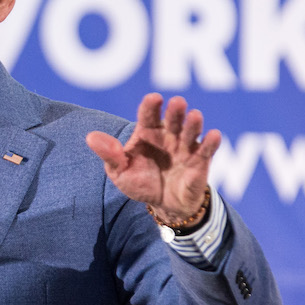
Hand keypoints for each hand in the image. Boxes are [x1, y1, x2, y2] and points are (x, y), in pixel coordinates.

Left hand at [86, 93, 219, 225]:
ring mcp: (185, 147)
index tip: (154, 99)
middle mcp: (168, 136)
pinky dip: (211, 142)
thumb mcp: (120, 171)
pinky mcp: (199, 161)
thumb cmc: (140, 182)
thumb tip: (90, 138)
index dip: (151, 106)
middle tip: (177, 102)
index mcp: (147, 133)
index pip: (148, 115)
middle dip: (175, 111)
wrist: (163, 206)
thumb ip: (109, 154)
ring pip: (190, 131)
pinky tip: (213, 135)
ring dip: (193, 123)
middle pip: (172, 119)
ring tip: (195, 115)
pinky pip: (206, 150)